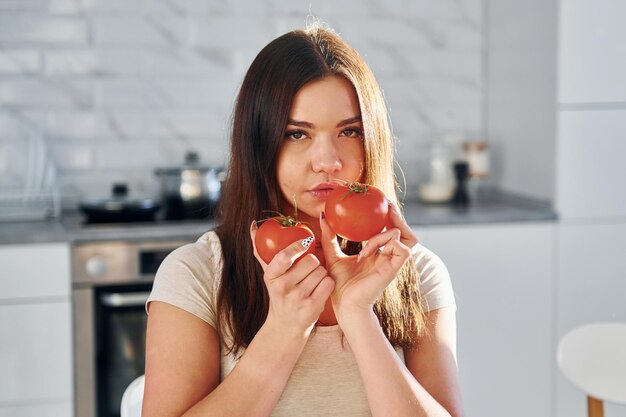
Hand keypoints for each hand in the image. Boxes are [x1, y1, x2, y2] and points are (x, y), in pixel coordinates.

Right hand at [250, 221, 334, 336]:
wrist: (285, 325)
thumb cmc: (279, 293)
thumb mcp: (269, 274)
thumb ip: (261, 249)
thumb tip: (254, 225)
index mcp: (271, 276)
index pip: (285, 255)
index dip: (298, 246)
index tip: (306, 242)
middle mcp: (282, 287)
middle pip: (311, 260)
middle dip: (314, 262)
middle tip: (309, 270)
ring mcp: (297, 298)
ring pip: (322, 271)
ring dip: (321, 274)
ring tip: (313, 281)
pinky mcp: (311, 308)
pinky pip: (328, 283)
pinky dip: (328, 284)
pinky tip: (320, 289)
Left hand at [319, 202, 417, 320]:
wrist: (344, 305)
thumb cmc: (340, 285)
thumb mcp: (332, 254)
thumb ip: (329, 236)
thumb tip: (322, 216)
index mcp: (378, 253)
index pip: (392, 230)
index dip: (390, 216)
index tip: (380, 204)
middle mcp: (388, 257)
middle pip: (406, 231)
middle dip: (397, 216)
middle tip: (385, 206)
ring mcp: (392, 263)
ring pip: (401, 236)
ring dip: (382, 234)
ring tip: (367, 239)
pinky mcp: (393, 269)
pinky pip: (401, 248)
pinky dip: (383, 244)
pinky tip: (365, 253)